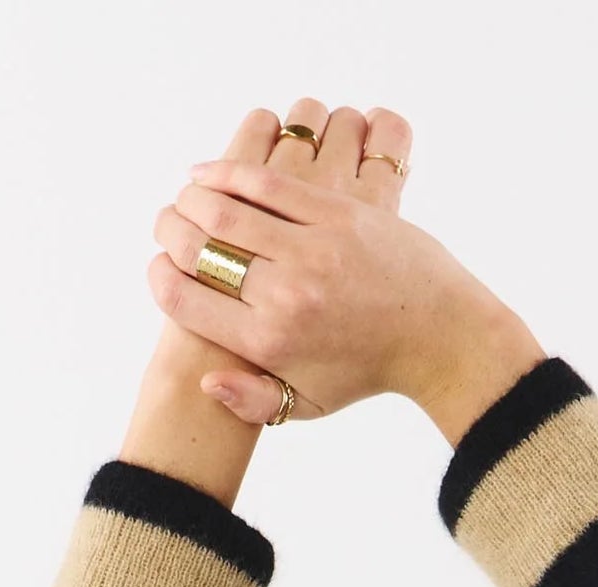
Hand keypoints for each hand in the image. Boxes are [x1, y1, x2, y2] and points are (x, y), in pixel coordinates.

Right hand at [149, 99, 544, 442]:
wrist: (439, 335)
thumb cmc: (366, 371)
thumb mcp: (308, 404)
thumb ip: (252, 402)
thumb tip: (203, 382)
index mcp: (268, 344)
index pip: (184, 300)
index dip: (159, 277)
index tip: (161, 268)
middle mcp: (285, 296)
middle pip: (198, 247)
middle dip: (169, 230)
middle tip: (167, 227)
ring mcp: (312, 250)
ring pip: (225, 207)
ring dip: (192, 196)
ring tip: (186, 199)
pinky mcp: (337, 213)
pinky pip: (267, 181)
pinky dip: (228, 171)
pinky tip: (208, 173)